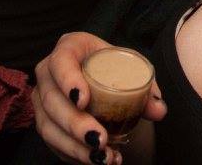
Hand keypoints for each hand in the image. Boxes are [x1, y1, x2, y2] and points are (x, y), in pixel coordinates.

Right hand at [34, 32, 166, 164]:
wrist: (99, 73)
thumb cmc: (111, 66)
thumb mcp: (129, 67)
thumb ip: (146, 88)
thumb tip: (159, 109)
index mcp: (70, 48)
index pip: (61, 60)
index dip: (68, 80)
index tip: (83, 100)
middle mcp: (49, 73)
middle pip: (52, 100)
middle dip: (75, 124)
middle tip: (99, 139)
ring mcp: (42, 99)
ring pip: (48, 127)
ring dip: (74, 147)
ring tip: (102, 157)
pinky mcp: (45, 122)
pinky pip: (53, 143)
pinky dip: (75, 155)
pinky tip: (98, 159)